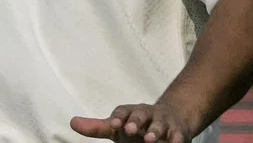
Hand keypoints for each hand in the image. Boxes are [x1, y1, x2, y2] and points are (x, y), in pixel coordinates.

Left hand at [70, 102, 196, 142]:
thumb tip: (72, 123)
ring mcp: (164, 122)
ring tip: (150, 140)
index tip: (113, 124)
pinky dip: (176, 139)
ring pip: (160, 125)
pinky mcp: (179, 132)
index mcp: (130, 112)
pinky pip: (179, 135)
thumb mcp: (118, 126)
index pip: (122, 111)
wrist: (173, 117)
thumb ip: (97, 127)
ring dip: (155, 131)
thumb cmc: (139, 125)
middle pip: (140, 114)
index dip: (118, 117)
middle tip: (129, 130)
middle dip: (135, 121)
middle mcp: (147, 114)